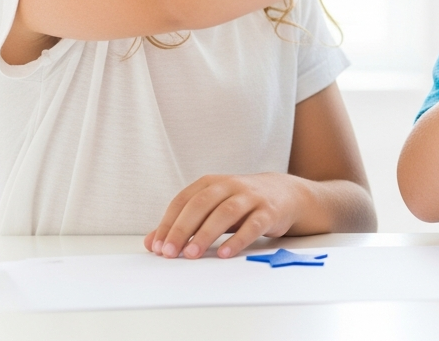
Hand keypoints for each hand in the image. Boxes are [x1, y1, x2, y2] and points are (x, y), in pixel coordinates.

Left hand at [144, 173, 307, 258]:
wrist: (286, 194)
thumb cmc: (242, 204)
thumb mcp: (212, 208)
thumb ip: (183, 224)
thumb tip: (152, 243)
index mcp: (212, 183)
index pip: (183, 201)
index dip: (168, 223)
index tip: (157, 246)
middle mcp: (230, 186)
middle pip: (201, 205)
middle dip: (182, 229)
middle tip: (170, 253)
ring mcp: (251, 197)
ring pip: (225, 213)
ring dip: (206, 234)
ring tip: (192, 254)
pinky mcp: (269, 211)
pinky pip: (253, 225)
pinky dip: (237, 240)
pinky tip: (224, 253)